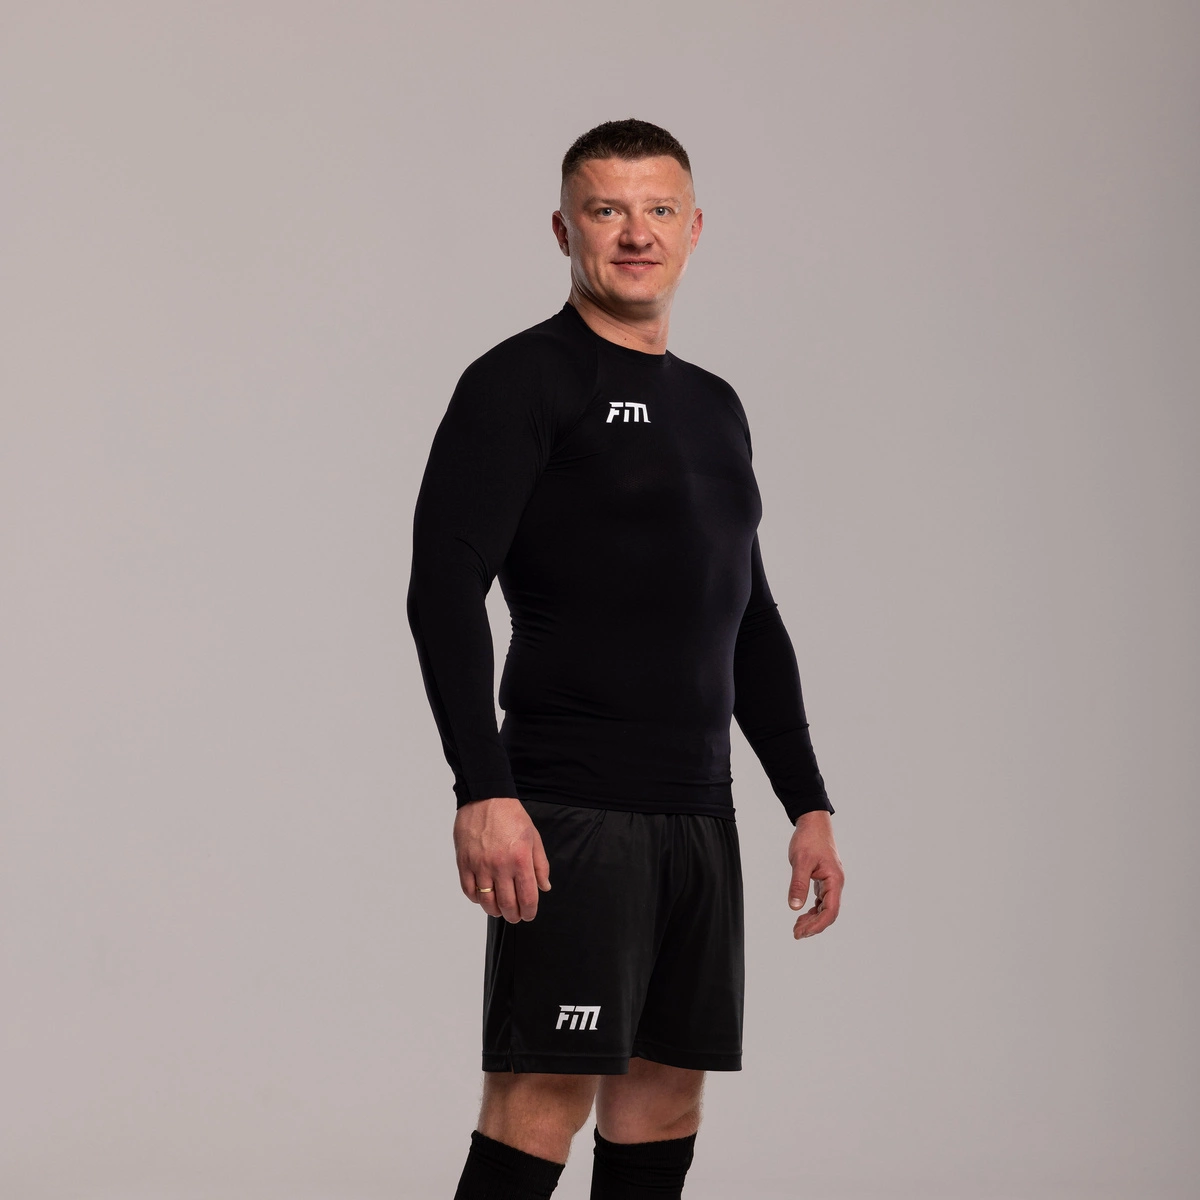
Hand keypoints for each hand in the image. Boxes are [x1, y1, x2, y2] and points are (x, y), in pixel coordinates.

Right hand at [453, 796, 550, 922]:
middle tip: (515, 916)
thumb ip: (540, 865)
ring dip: (494, 911)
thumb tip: (544, 887)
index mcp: (520, 860)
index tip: (529, 915)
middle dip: (513, 915)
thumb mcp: (534, 838)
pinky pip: (469, 890)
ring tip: (499, 910)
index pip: (527, 897)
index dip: (529, 911)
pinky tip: (482, 897)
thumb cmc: (512, 816)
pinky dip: (476, 899)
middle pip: (507, 904)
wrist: (486, 798)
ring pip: (486, 902)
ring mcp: (480, 865)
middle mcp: (500, 865)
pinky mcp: (464, 862)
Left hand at [787, 810, 842, 939]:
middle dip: (813, 925)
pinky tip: (802, 914)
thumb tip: (795, 908)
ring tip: (797, 927)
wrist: (813, 822)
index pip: (830, 911)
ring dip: (812, 919)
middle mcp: (835, 883)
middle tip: (796, 933)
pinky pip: (821, 900)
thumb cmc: (809, 839)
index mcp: (834, 880)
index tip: (802, 932)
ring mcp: (830, 881)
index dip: (817, 925)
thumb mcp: (801, 861)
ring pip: (825, 907)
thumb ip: (798, 884)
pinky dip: (812, 909)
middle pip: (828, 912)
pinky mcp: (824, 879)